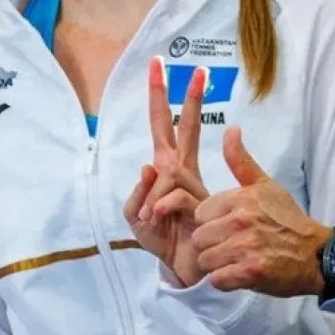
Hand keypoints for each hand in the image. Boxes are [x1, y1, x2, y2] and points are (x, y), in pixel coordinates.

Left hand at [123, 57, 210, 286]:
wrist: (181, 268)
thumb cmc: (160, 238)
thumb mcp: (134, 216)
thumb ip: (136, 194)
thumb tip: (148, 167)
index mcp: (168, 169)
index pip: (166, 127)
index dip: (161, 97)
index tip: (160, 65)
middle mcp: (183, 172)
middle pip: (186, 127)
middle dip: (189, 98)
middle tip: (196, 69)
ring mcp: (194, 186)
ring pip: (169, 171)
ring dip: (151, 197)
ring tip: (148, 219)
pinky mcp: (200, 205)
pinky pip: (172, 195)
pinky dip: (157, 208)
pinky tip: (156, 220)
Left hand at [191, 127, 330, 296]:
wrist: (319, 255)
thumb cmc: (288, 220)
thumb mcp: (266, 185)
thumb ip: (241, 161)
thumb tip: (230, 129)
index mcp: (240, 199)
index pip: (199, 213)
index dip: (209, 223)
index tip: (225, 227)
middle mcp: (241, 221)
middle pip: (199, 238)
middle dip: (211, 246)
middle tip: (230, 247)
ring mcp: (246, 247)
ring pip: (206, 259)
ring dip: (217, 265)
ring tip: (235, 261)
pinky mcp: (251, 273)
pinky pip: (218, 280)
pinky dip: (226, 281)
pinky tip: (238, 275)